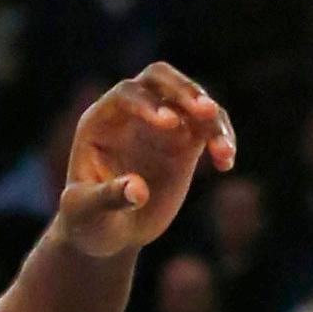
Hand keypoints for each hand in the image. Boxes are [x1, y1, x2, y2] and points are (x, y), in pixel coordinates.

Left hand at [56, 63, 234, 256]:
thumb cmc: (88, 220)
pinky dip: (222, 138)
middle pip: (160, 78)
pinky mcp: (185, 143)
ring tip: (223, 150)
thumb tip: (138, 191)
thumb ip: (108, 198)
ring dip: (212, 119)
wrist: (108, 233)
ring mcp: (160, 125)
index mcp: (100, 121)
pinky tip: (226, 163)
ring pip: (192, 100)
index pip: (127, 94)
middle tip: (206, 111)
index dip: (148, 104)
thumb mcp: (87, 212)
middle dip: (185, 90)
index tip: (170, 124)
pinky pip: (209, 127)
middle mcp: (131, 114)